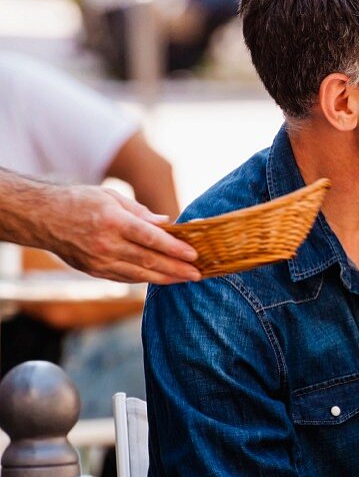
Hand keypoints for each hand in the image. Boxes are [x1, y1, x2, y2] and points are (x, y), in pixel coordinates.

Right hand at [43, 185, 200, 283]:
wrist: (42, 217)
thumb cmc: (80, 201)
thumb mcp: (111, 196)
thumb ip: (141, 212)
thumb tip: (167, 223)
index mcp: (112, 221)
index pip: (150, 238)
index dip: (173, 248)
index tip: (193, 254)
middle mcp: (106, 244)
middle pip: (148, 260)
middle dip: (176, 269)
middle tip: (198, 273)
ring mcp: (99, 261)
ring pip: (139, 274)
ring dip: (165, 278)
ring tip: (186, 279)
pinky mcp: (94, 271)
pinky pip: (125, 278)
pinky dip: (146, 279)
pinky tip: (163, 279)